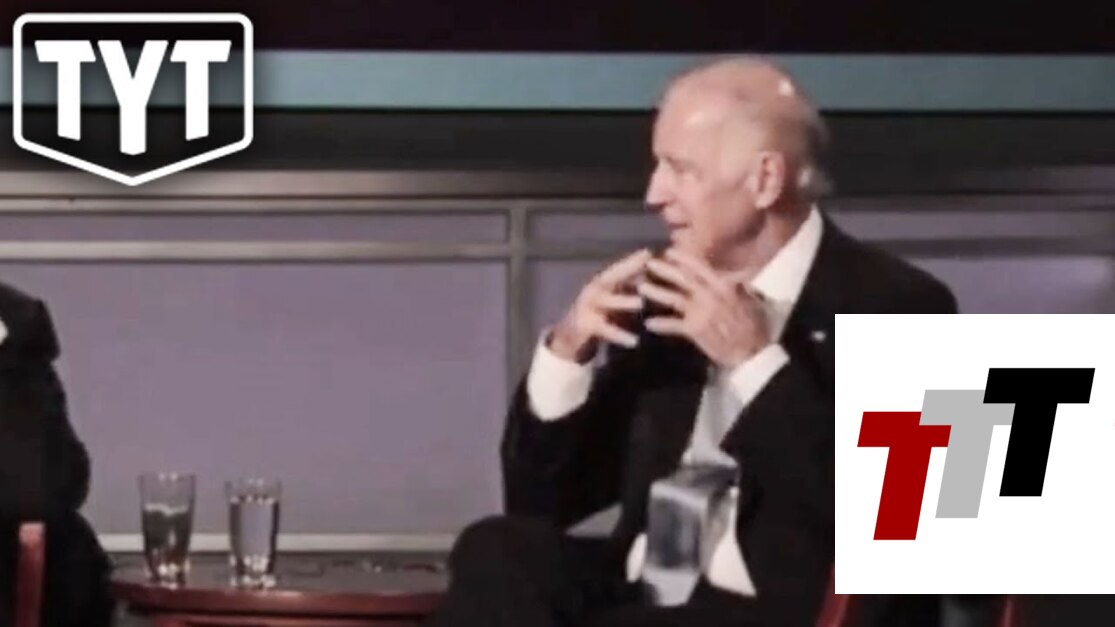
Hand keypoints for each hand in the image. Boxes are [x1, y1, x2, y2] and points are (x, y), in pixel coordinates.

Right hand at [549, 248, 651, 362]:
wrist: (571, 337)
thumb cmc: (601, 314)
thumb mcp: (616, 298)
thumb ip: (632, 287)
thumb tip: (656, 274)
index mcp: (602, 283)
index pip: (619, 267)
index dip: (633, 259)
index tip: (650, 251)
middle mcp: (593, 291)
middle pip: (609, 277)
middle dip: (626, 269)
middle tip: (645, 264)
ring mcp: (587, 308)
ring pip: (605, 302)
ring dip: (622, 301)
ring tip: (640, 303)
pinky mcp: (585, 327)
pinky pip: (604, 330)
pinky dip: (619, 335)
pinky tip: (633, 341)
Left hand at [637, 248, 771, 368]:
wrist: (751, 353)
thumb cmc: (754, 327)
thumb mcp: (751, 301)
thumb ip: (739, 287)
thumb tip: (733, 276)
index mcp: (724, 287)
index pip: (700, 267)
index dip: (683, 258)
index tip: (670, 251)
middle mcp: (710, 296)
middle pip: (683, 279)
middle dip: (665, 270)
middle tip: (649, 263)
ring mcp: (701, 313)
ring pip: (674, 299)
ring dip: (656, 292)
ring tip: (641, 288)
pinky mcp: (694, 330)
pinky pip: (673, 325)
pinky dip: (661, 324)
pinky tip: (649, 323)